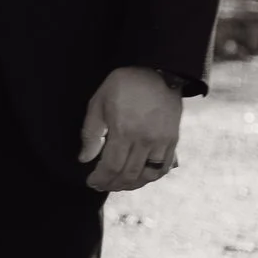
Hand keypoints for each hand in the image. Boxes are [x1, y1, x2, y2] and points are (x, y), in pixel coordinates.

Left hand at [78, 66, 183, 191]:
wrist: (157, 72)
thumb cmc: (123, 85)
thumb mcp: (98, 103)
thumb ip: (91, 133)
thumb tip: (84, 158)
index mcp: (124, 131)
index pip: (111, 166)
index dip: (100, 178)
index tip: (91, 181)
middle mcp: (145, 140)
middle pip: (129, 174)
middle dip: (113, 184)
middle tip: (102, 185)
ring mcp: (162, 142)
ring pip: (148, 175)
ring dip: (132, 185)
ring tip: (118, 184)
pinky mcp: (173, 141)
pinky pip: (164, 167)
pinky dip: (151, 177)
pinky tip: (140, 177)